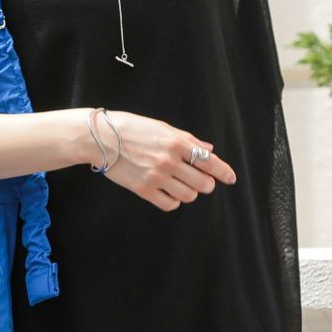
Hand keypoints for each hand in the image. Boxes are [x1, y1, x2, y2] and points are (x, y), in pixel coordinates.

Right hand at [85, 110, 236, 211]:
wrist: (100, 138)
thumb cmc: (131, 128)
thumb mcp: (162, 128)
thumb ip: (187, 140)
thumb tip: (209, 151)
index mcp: (176, 142)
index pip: (210, 162)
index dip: (224, 172)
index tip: (230, 178)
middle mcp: (169, 161)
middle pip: (203, 184)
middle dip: (206, 184)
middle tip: (200, 180)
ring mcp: (156, 177)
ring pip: (189, 196)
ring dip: (190, 192)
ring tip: (181, 185)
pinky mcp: (143, 189)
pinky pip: (170, 204)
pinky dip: (174, 201)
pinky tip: (168, 192)